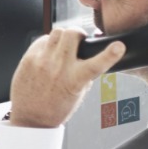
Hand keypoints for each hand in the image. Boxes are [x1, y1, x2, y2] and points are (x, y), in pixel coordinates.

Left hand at [8, 27, 127, 128]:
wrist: (29, 117)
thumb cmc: (55, 108)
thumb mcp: (78, 94)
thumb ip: (85, 75)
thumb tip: (91, 58)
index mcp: (75, 80)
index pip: (97, 64)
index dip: (110, 54)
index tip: (119, 46)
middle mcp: (58, 68)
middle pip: (72, 33)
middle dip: (78, 34)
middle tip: (79, 41)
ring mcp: (42, 61)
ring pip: (57, 32)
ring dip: (63, 36)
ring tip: (63, 46)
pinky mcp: (28, 58)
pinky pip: (42, 40)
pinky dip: (49, 43)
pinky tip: (49, 52)